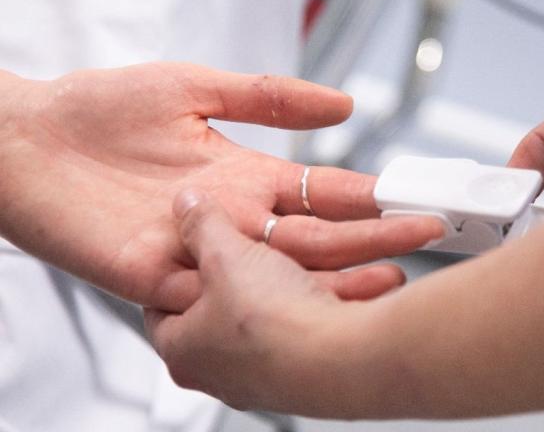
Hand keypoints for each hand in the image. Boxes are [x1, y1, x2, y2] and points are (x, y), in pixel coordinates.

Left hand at [0, 63, 442, 309]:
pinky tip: (311, 305)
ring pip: (279, 273)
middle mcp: (233, 220)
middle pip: (315, 236)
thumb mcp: (196, 87)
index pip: (322, 192)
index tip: (410, 198)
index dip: (368, 196)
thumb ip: (268, 97)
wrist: (31, 141)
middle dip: (372, 239)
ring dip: (333, 277)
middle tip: (422, 239)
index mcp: (245, 177)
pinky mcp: (163, 277)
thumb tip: (342, 102)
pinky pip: (223, 295)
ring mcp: (201, 252)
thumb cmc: (102, 110)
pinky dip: (266, 303)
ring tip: (384, 280)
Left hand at [145, 189, 392, 415]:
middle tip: (236, 261)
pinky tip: (310, 296)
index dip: (173, 277)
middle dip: (225, 289)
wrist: (339, 359)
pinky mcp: (296, 382)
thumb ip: (204, 226)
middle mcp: (215, 377)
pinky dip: (295, 319)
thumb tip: (187, 203)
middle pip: (210, 321)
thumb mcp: (227, 255)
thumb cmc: (271, 320)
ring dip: (264, 305)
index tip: (187, 258)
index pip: (160, 311)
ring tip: (280, 275)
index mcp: (182, 351)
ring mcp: (257, 384)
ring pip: (252, 333)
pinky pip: (288, 342)